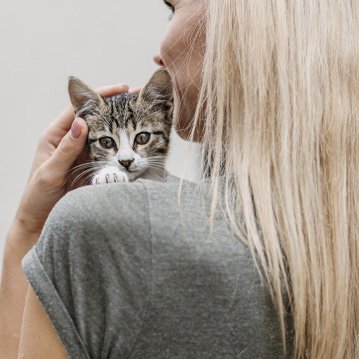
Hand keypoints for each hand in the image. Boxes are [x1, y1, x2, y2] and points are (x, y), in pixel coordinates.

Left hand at [13, 83, 128, 236]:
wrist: (40, 221)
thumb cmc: (37, 196)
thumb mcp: (50, 172)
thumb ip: (66, 149)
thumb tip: (82, 123)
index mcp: (56, 136)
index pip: (80, 109)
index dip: (100, 96)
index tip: (121, 89)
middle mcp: (72, 142)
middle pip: (97, 118)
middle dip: (117, 107)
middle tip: (140, 99)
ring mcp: (84, 154)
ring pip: (105, 135)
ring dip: (122, 126)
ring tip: (143, 116)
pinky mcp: (93, 167)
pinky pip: (108, 154)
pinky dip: (121, 148)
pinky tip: (134, 143)